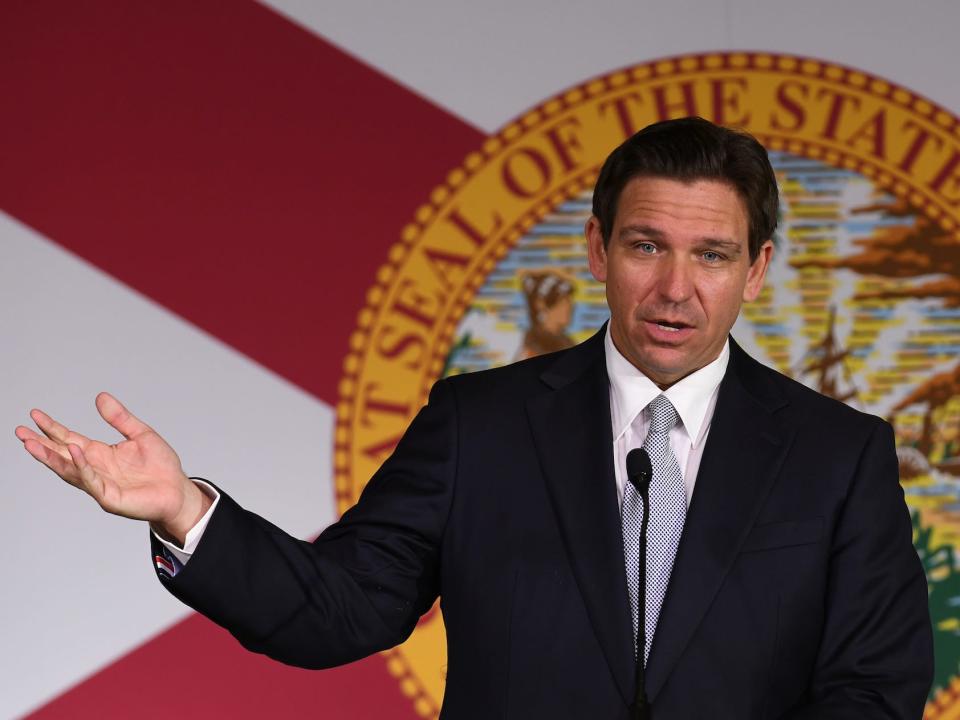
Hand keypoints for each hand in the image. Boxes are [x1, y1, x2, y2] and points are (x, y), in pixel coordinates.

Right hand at [15, 392, 209, 544]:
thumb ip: (120, 418)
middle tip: (20, 432)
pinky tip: (74, 452)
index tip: (35, 415)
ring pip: (70, 470)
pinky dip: (82, 466)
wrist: (178, 492)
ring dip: (52, 458)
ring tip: (33, 444)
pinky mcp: (110, 498)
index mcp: (100, 454)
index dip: (52, 428)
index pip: (69, 439)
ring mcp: (100, 485)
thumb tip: (100, 397)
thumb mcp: (141, 434)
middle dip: (41, 445)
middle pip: (62, 456)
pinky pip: (92, 481)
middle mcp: (95, 469)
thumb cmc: (161, 467)